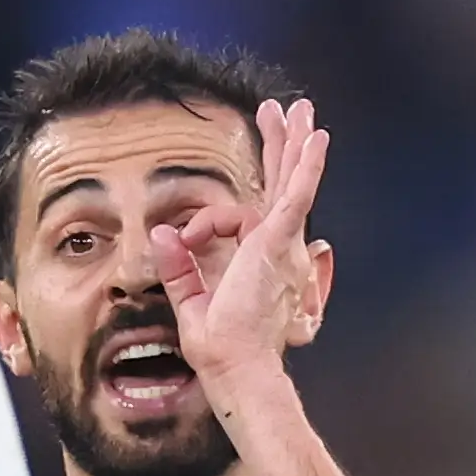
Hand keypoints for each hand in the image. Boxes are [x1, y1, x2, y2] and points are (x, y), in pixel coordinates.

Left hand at [149, 99, 328, 390]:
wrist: (237, 366)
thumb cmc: (220, 346)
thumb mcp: (191, 299)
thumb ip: (178, 265)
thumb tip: (160, 233)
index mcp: (261, 260)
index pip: (242, 216)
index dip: (208, 219)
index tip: (181, 236)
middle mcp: (280, 249)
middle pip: (282, 185)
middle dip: (282, 146)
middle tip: (287, 112)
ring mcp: (283, 244)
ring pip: (291, 182)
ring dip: (295, 143)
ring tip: (302, 109)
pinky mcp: (279, 242)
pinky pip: (296, 195)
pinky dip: (307, 166)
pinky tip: (316, 138)